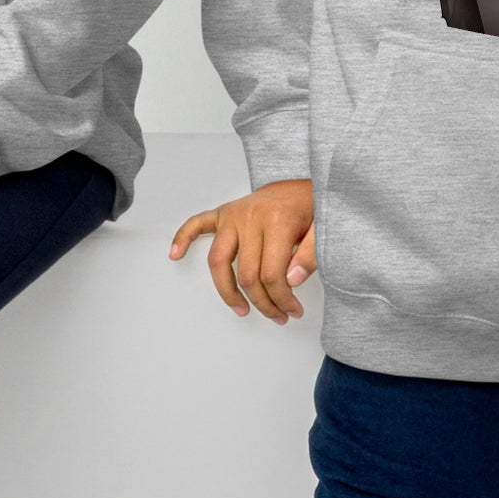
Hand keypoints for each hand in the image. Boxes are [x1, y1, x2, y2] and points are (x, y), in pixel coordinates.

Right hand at [168, 178, 315, 322]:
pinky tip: (175, 254)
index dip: (283, 299)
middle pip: (247, 274)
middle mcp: (250, 218)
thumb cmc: (310, 208)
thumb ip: (311, 256)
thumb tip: (291, 282)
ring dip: (228, 292)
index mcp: (277, 221)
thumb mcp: (323, 230)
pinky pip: (196, 224)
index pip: (273, 274)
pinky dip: (182, 238)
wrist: (299, 181)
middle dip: (263, 303)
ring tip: (242, 310)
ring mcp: (233, 215)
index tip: (293, 311)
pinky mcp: (222, 213)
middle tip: (278, 316)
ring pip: (219, 261)